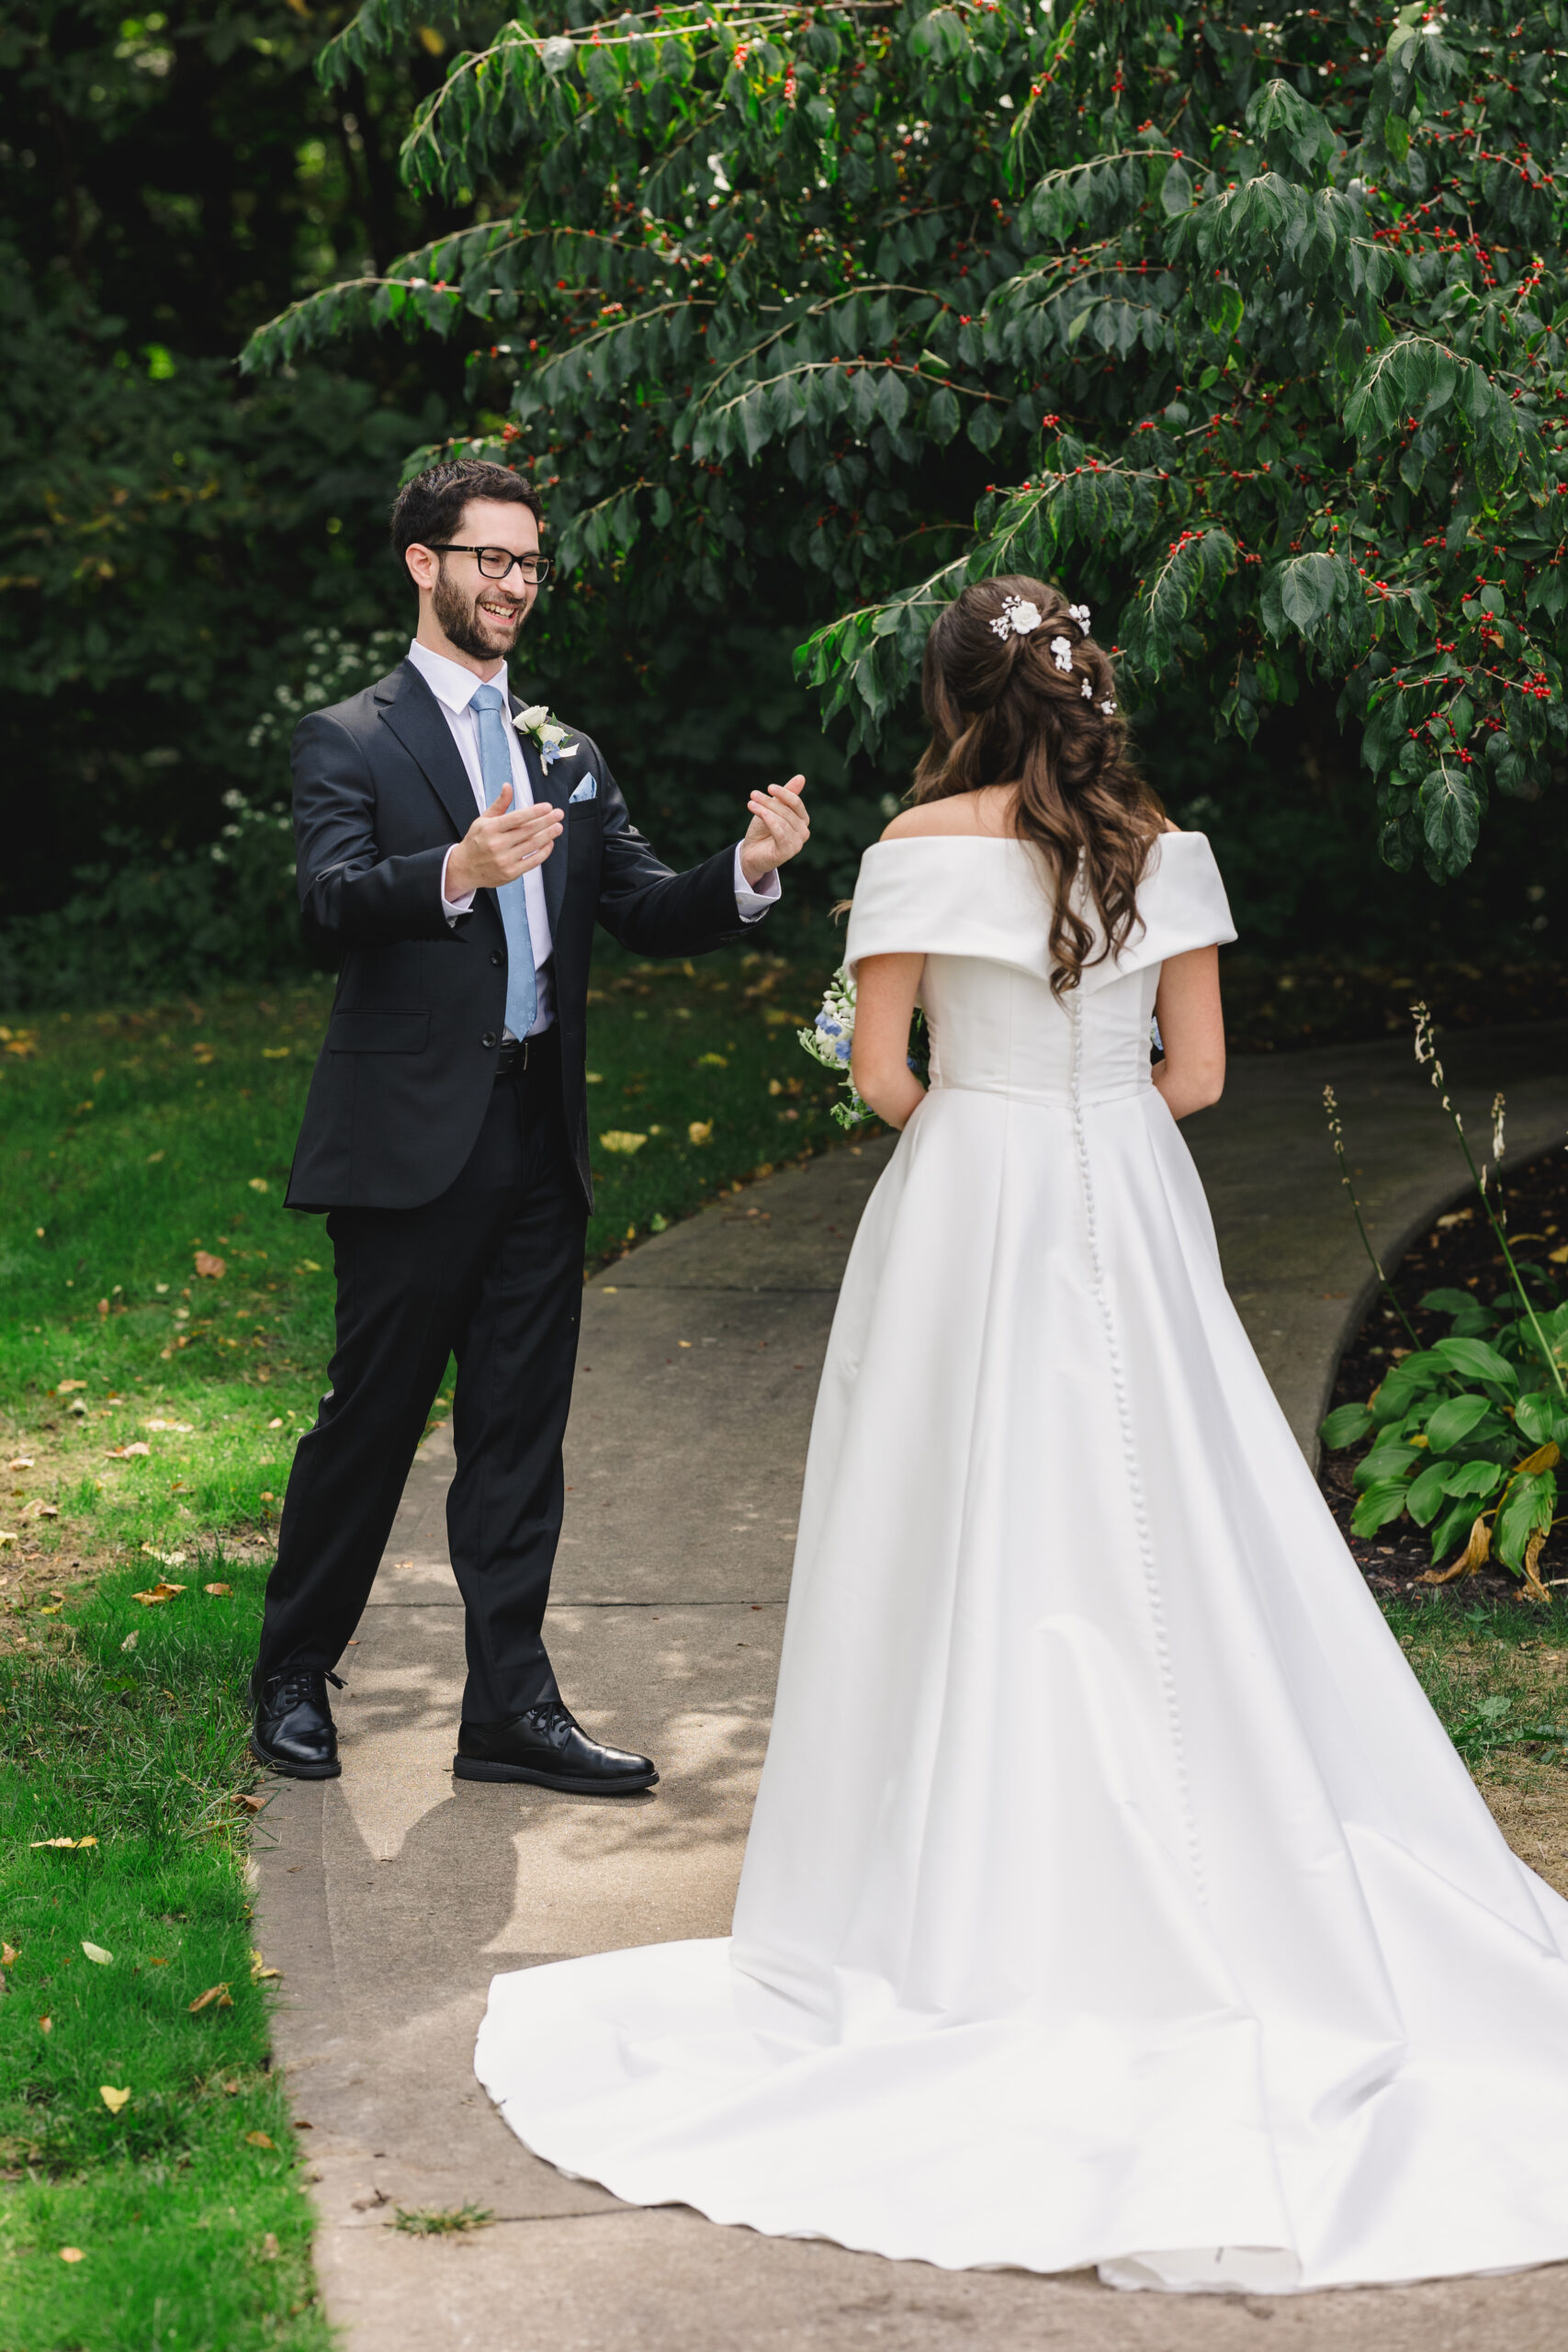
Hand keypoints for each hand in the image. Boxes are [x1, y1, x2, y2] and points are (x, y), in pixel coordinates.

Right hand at [446, 783, 562, 896]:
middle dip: (546, 821)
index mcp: (490, 829)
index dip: (534, 812)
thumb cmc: (476, 842)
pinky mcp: (510, 873)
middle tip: (559, 814)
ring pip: (532, 845)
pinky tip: (549, 843)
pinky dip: (543, 852)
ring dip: (548, 835)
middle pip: (528, 830)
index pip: (517, 818)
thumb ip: (499, 804)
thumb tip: (507, 786)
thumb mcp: (483, 820)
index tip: (548, 807)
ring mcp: (504, 860)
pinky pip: (532, 861)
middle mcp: (497, 844)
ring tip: (558, 827)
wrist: (464, 868)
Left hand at [739, 774, 808, 887]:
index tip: (769, 787)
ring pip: (781, 821)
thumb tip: (801, 777)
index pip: (796, 803)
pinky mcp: (787, 852)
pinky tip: (761, 814)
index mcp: (802, 820)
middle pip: (787, 811)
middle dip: (769, 802)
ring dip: (764, 811)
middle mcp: (803, 832)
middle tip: (753, 795)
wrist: (751, 852)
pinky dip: (770, 822)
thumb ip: (786, 796)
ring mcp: (797, 843)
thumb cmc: (763, 830)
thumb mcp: (772, 809)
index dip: (783, 793)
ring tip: (750, 804)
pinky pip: (780, 833)